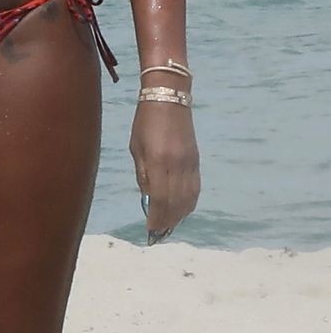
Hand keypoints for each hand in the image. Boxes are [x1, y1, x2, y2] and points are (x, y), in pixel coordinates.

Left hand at [129, 101, 199, 242]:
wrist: (170, 98)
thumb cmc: (145, 122)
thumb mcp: (137, 148)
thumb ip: (143, 174)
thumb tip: (148, 199)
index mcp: (159, 160)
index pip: (160, 197)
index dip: (156, 216)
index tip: (150, 229)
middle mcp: (178, 164)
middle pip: (176, 201)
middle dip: (167, 220)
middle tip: (158, 234)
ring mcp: (190, 163)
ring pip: (188, 197)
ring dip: (179, 215)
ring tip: (169, 226)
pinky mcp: (196, 161)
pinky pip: (195, 188)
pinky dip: (189, 203)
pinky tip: (181, 211)